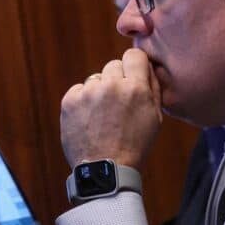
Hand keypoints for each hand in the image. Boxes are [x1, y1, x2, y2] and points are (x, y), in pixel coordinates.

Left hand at [60, 48, 162, 168]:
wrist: (106, 169)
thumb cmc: (135, 145)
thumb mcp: (155, 117)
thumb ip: (153, 87)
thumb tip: (147, 65)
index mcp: (136, 88)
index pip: (134, 55)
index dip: (134, 65)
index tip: (132, 75)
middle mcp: (111, 85)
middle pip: (113, 65)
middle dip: (117, 80)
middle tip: (117, 103)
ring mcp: (89, 92)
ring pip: (96, 79)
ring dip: (99, 91)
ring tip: (102, 116)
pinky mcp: (70, 101)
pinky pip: (79, 90)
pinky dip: (83, 101)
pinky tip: (90, 120)